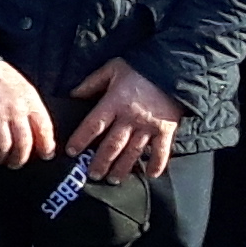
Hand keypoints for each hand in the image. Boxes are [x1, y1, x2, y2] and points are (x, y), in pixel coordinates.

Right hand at [0, 61, 57, 168]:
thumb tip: (36, 131)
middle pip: (23, 144)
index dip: (47, 146)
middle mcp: (15, 111)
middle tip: (14, 164)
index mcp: (30, 102)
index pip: (44, 129)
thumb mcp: (23, 88)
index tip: (46, 155)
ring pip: (3, 147)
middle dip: (19, 159)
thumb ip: (30, 108)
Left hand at [63, 57, 185, 181]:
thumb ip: (91, 83)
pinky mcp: (167, 129)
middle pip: (112, 145)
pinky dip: (157, 164)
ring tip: (113, 180)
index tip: (71, 152)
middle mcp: (130, 118)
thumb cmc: (139, 68)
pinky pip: (162, 150)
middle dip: (100, 162)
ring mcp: (149, 126)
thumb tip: (72, 95)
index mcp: (114, 103)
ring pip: (133, 152)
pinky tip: (151, 175)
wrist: (174, 67)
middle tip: (92, 176)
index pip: (93, 125)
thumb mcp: (111, 69)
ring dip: (122, 168)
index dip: (81, 139)